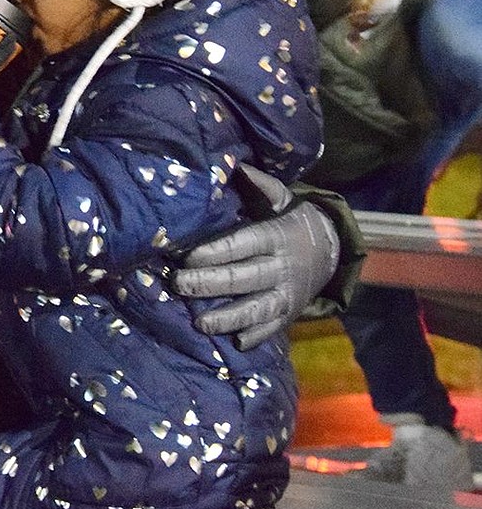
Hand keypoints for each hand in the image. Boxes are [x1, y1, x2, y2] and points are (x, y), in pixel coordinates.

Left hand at [173, 170, 340, 349]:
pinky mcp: (289, 314)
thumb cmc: (291, 221)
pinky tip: (234, 343)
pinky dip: (255, 337)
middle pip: (243, 279)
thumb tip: (236, 165)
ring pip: (256, 310)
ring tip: (198, 322)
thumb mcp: (282, 198)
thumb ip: (261, 185)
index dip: (214, 252)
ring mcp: (287, 294)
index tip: (186, 256)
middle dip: (209, 284)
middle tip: (178, 285)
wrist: (331, 251)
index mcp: (275, 237)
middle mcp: (281, 268)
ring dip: (227, 318)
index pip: (242, 245)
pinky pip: (272, 329)